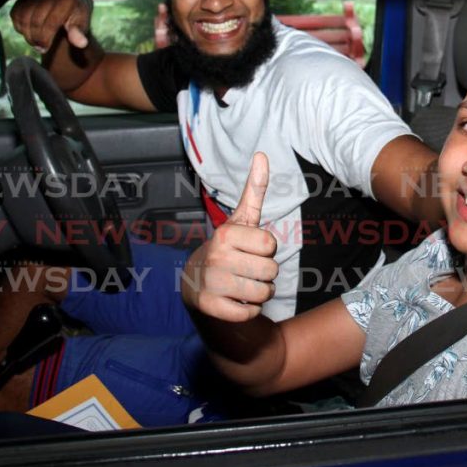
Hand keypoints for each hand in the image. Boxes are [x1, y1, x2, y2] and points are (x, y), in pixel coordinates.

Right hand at [11, 0, 92, 53]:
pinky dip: (19, 25)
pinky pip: (15, 12)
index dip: (45, 39)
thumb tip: (81, 43)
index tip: (44, 49)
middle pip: (35, 20)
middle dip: (35, 38)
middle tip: (38, 47)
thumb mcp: (82, 25)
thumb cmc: (76, 17)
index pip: (50, 23)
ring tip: (34, 41)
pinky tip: (28, 32)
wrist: (70, 1)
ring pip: (22, 16)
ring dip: (26, 33)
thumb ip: (79, 33)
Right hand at [182, 153, 277, 321]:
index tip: (251, 249)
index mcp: (226, 234)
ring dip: (259, 292)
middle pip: (271, 270)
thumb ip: (254, 189)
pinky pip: (249, 312)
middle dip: (265, 273)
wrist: (195, 283)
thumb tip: (262, 154)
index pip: (271, 245)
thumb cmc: (227, 249)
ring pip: (264, 293)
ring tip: (242, 284)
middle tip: (247, 269)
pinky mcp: (210, 307)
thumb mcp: (241, 219)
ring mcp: (212, 283)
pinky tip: (235, 300)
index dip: (266, 249)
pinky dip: (249, 310)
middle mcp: (217, 257)